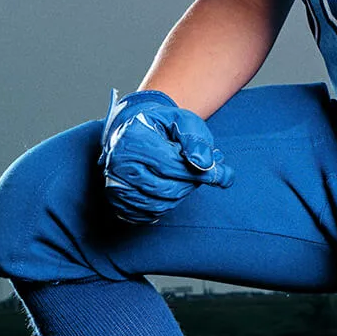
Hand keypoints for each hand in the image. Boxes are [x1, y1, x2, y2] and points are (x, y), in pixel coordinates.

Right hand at [99, 90, 232, 224]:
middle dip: (191, 184)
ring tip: (187, 179)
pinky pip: (148, 215)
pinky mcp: (117, 201)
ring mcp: (115, 185)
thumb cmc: (161, 126)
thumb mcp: (182, 120)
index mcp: (133, 140)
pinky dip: (166, 206)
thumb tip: (205, 165)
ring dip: (181, 196)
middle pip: (166, 189)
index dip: (200, 172)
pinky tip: (172, 188)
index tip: (221, 173)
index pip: (172, 166)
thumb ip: (197, 140)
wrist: (135, 131)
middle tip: (203, 173)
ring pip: (160, 205)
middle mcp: (118, 164)